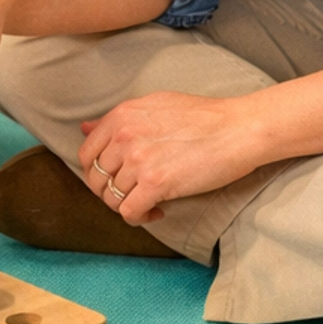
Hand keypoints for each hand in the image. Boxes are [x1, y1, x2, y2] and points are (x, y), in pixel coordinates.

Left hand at [79, 93, 265, 226]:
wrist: (238, 129)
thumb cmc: (203, 117)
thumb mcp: (155, 105)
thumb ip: (119, 119)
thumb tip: (84, 128)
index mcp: (122, 115)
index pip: (87, 154)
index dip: (97, 172)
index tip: (116, 179)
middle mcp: (124, 136)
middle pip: (95, 179)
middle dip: (110, 193)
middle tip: (132, 194)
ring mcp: (138, 160)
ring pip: (111, 198)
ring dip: (128, 206)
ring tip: (149, 204)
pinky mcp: (156, 183)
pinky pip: (129, 212)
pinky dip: (140, 218)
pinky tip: (157, 212)